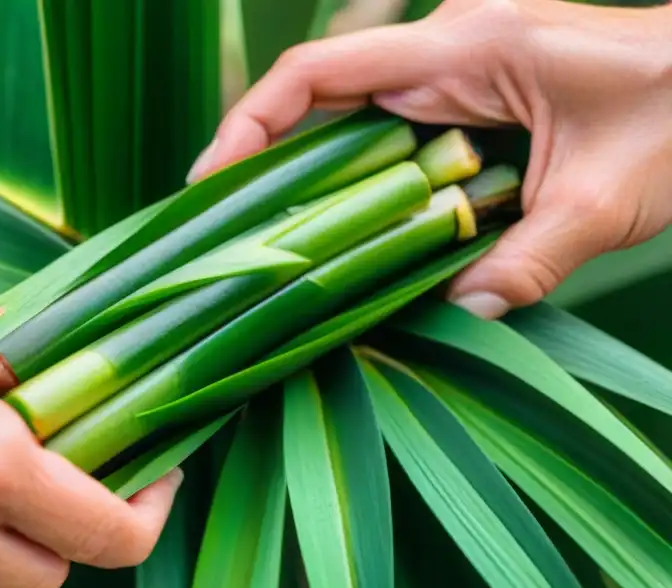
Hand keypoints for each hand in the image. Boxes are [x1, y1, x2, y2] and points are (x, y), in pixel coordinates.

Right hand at [188, 0, 671, 318]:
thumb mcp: (604, 201)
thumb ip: (526, 263)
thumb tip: (457, 314)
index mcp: (467, 46)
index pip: (321, 72)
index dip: (251, 123)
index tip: (211, 182)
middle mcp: (448, 46)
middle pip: (319, 95)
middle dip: (262, 157)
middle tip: (222, 229)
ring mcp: (457, 65)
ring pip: (349, 114)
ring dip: (305, 171)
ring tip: (266, 236)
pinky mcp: (470, 88)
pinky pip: (388, 129)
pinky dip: (355, 176)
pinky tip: (343, 226)